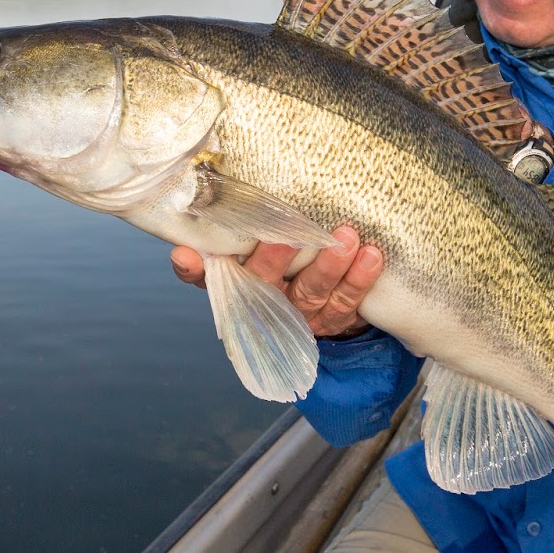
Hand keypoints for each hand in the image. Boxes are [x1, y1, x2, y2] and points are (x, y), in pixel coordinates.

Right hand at [169, 225, 383, 338]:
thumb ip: (222, 249)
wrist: (326, 306)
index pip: (209, 278)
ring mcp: (303, 314)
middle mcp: (267, 304)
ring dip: (330, 265)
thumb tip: (182, 248)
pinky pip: (348, 300)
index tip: (185, 255)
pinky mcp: (335, 318)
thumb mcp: (250, 259)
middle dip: (276, 260)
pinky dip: (360, 278)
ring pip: (313, 292)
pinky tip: (371, 255)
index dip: (195, 270)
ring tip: (346, 236)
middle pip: (265, 284)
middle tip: (289, 234)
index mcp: (239, 287)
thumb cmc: (280, 270)